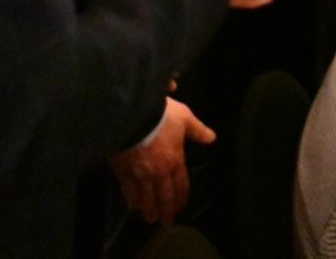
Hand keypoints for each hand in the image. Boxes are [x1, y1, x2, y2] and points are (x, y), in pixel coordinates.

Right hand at [111, 98, 214, 226]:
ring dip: (149, 210)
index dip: (181, 199)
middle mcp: (158, 173)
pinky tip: (134, 205)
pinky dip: (132, 200)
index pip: (181, 185)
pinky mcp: (123, 172)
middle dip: (166, 212)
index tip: (180, 208)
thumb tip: (212, 138)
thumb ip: (198, 130)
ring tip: (150, 218)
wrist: (133, 114)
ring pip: (146, 199)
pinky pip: (128, 192)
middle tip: (166, 222)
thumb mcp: (184, 117)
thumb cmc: (161, 115)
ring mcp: (140, 175)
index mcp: (175, 161)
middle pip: (164, 198)